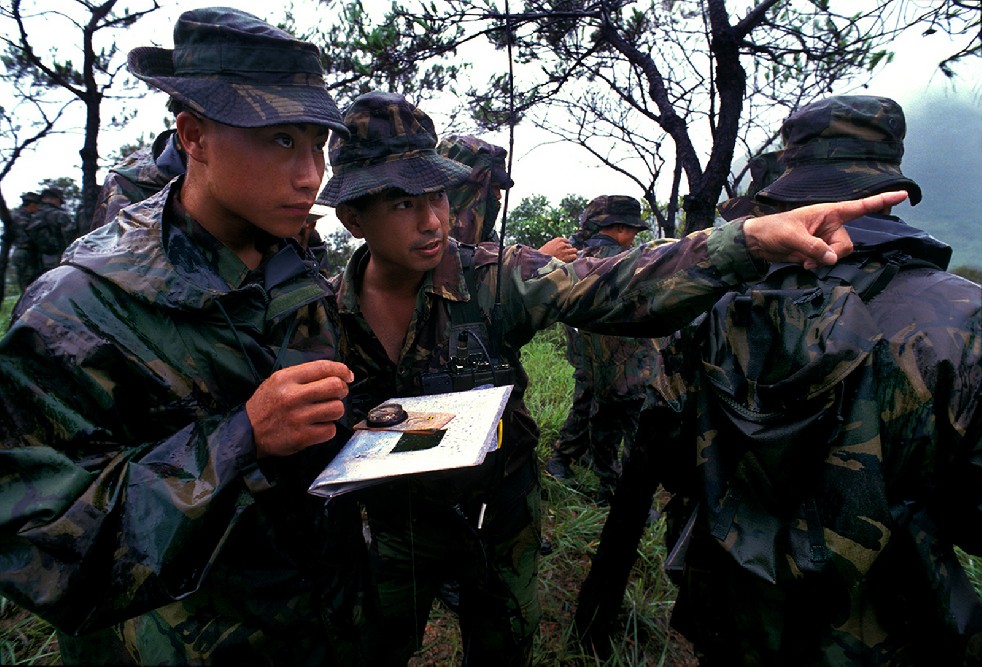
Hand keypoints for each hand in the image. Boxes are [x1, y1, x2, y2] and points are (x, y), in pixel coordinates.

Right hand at [246, 360, 353, 456]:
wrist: (247, 432)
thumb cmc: (266, 405)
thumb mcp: (278, 381)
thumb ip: (305, 375)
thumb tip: (338, 373)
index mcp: (286, 378)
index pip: (323, 367)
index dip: (342, 370)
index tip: (348, 376)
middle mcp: (292, 396)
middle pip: (335, 387)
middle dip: (342, 390)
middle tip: (337, 395)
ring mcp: (298, 417)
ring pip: (337, 409)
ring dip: (335, 410)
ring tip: (324, 412)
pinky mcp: (302, 437)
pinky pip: (330, 430)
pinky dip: (328, 428)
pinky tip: (317, 426)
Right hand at [538, 237, 576, 261]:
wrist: (541, 261)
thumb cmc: (542, 254)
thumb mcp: (548, 245)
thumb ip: (555, 244)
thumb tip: (561, 245)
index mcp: (557, 240)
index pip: (566, 240)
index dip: (565, 245)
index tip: (564, 249)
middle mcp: (562, 244)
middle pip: (570, 246)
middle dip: (568, 249)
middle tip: (565, 254)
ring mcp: (565, 251)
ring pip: (574, 250)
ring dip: (572, 253)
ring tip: (569, 257)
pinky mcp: (566, 257)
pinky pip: (574, 256)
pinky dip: (573, 258)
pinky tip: (570, 260)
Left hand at [743, 191, 908, 268]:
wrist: (758, 243)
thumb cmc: (773, 230)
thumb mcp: (792, 236)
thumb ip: (813, 247)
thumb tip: (831, 259)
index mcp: (829, 212)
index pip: (860, 206)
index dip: (882, 200)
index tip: (904, 194)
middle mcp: (831, 225)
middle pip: (847, 244)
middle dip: (832, 253)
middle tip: (812, 255)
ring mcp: (825, 239)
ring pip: (838, 255)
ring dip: (822, 261)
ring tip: (804, 259)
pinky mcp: (818, 252)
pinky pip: (828, 262)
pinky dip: (817, 265)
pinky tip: (804, 263)